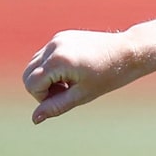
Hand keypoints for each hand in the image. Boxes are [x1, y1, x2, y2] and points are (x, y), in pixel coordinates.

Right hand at [23, 29, 142, 122]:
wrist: (128, 52)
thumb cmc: (108, 77)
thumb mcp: (81, 96)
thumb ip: (56, 107)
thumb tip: (34, 119)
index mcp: (58, 61)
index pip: (31, 84)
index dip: (43, 98)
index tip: (64, 98)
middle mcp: (53, 47)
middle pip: (28, 74)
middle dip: (42, 88)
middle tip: (67, 92)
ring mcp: (56, 39)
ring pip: (35, 64)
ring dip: (47, 78)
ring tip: (71, 82)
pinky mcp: (61, 36)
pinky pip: (46, 55)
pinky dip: (52, 67)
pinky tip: (74, 71)